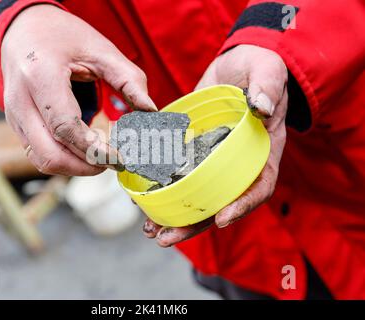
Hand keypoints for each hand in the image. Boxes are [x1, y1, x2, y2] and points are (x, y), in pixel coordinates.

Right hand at [1, 5, 155, 175]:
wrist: (24, 28)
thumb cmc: (61, 35)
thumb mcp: (100, 49)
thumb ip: (129, 80)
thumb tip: (150, 111)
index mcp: (40, 75)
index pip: (65, 127)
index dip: (94, 150)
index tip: (119, 159)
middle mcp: (20, 100)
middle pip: (49, 154)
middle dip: (85, 167)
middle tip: (111, 162)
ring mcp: (14, 115)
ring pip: (42, 160)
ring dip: (74, 167)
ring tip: (100, 158)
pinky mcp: (17, 124)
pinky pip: (38, 153)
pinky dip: (63, 159)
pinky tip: (83, 151)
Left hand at [143, 45, 287, 246]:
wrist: (235, 65)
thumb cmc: (259, 68)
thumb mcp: (268, 70)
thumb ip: (268, 86)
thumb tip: (261, 107)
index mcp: (261, 151)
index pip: (258, 186)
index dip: (242, 205)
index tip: (222, 218)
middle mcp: (236, 163)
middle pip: (219, 202)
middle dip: (195, 223)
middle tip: (166, 237)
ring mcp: (212, 159)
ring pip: (196, 195)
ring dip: (174, 215)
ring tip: (149, 230)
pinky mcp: (192, 150)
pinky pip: (179, 173)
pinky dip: (162, 188)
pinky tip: (141, 198)